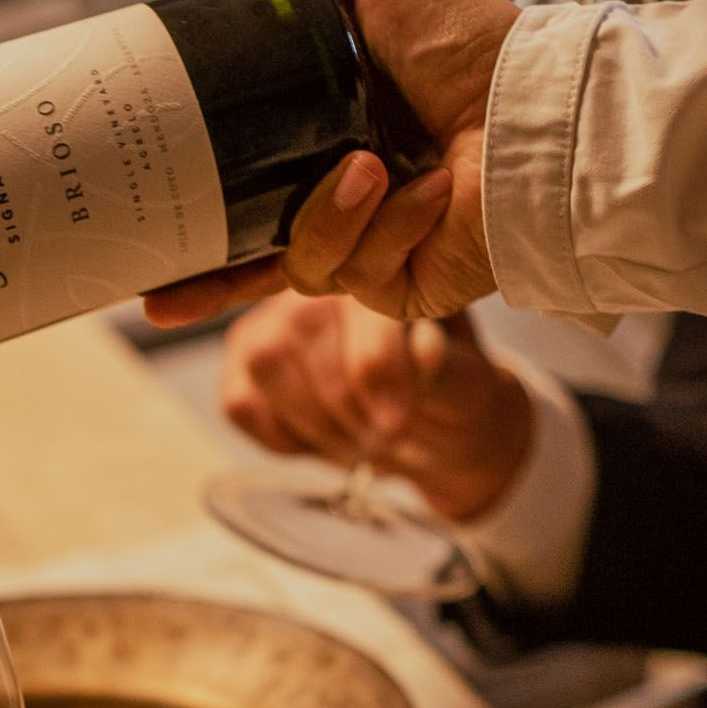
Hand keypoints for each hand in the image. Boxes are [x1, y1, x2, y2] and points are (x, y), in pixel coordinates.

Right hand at [143, 0, 519, 328]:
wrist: (534, 108)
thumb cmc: (465, 39)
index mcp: (314, 143)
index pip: (232, 190)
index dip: (182, 217)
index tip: (136, 231)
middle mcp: (334, 204)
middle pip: (243, 260)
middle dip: (202, 282)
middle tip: (158, 284)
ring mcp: (365, 253)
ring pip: (300, 265)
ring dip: (331, 218)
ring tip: (371, 170)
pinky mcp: (399, 288)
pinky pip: (358, 276)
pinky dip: (391, 228)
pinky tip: (428, 192)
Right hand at [220, 290, 531, 519]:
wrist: (423, 423)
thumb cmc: (445, 392)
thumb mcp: (466, 384)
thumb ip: (449, 370)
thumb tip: (424, 351)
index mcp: (379, 267)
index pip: (356, 310)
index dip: (374, 370)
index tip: (396, 421)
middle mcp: (313, 282)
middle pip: (302, 338)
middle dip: (343, 408)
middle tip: (380, 439)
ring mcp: (267, 323)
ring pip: (266, 367)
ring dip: (315, 423)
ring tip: (357, 440)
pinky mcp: (240, 369)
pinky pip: (243, 404)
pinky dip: (284, 436)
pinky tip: (322, 439)